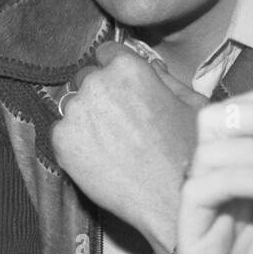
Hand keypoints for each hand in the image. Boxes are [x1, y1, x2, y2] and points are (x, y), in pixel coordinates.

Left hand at [52, 42, 206, 251]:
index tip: (120, 88)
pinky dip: (74, 141)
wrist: (173, 200)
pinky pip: (60, 132)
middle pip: (85, 78)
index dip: (114, 70)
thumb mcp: (192, 103)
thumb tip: (149, 66)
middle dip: (98, 94)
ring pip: (70, 105)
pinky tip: (98, 157)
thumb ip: (165, 78)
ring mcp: (76, 112)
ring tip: (109, 142)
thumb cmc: (191, 151)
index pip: (106, 53)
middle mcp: (97, 83)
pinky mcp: (62, 141)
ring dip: (84, 117)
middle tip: (117, 121)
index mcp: (128, 67)